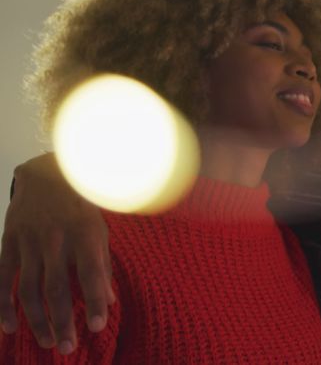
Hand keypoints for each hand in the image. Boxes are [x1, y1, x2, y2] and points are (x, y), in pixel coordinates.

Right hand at [0, 153, 113, 354]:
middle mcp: (56, 240)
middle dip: (62, 321)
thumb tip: (110, 299)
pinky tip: (9, 326)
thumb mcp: (101, 229)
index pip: (91, 273)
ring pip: (30, 289)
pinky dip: (4, 304)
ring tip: (47, 342)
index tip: (98, 326)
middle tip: (67, 348)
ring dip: (37, 320)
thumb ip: (103, 264)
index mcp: (85, 234)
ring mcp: (29, 242)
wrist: (48, 173)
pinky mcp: (9, 243)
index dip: (94, 301)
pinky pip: (3, 278)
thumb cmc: (82, 205)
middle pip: (57, 288)